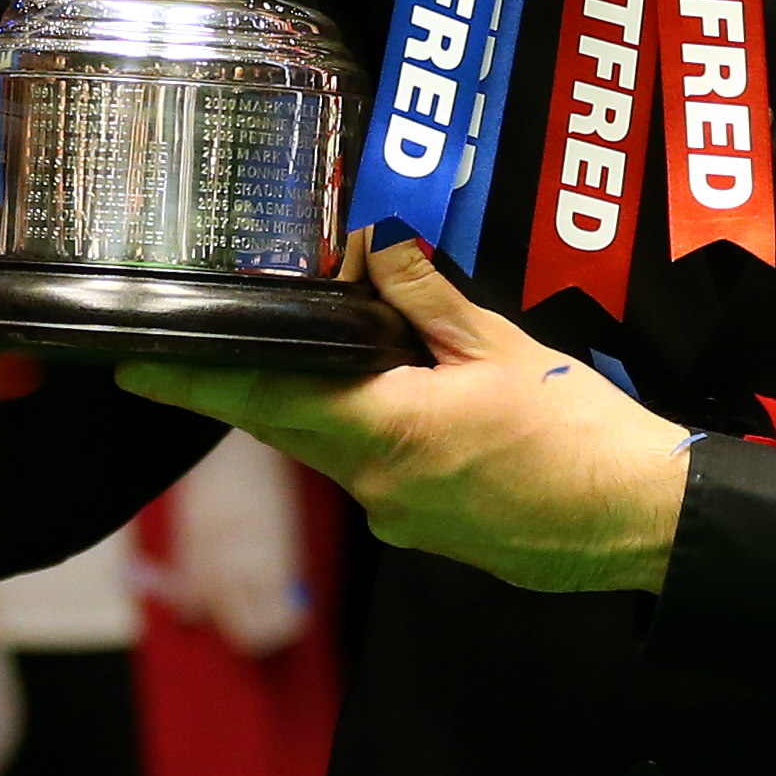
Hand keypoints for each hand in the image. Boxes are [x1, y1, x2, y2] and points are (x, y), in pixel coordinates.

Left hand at [118, 238, 691, 594]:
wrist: (639, 520)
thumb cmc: (581, 434)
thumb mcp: (502, 345)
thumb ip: (427, 295)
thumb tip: (373, 241)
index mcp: (387, 432)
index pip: (267, 399)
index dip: (197, 382)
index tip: (136, 368)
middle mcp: (377, 487)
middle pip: (289, 427)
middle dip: (250, 387)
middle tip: (206, 349)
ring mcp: (400, 519)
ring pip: (333, 450)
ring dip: (320, 407)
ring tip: (334, 358)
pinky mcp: (428, 534)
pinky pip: (375, 475)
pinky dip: (369, 435)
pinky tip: (406, 404)